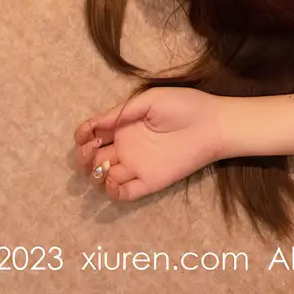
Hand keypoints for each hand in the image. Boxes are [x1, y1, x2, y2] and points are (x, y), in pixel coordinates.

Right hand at [75, 89, 229, 201]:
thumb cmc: (184, 106)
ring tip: (104, 164)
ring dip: (95, 173)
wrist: (211, 125)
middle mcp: (126, 146)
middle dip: (83, 156)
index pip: (94, 132)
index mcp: (124, 125)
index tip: (84, 134)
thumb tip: (97, 122)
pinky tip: (112, 180)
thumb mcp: (151, 99)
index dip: (83, 134)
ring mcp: (135, 166)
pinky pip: (123, 193)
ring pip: (103, 177)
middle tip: (92, 149)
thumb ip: (124, 111)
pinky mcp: (147, 182)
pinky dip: (112, 191)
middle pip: (93, 158)